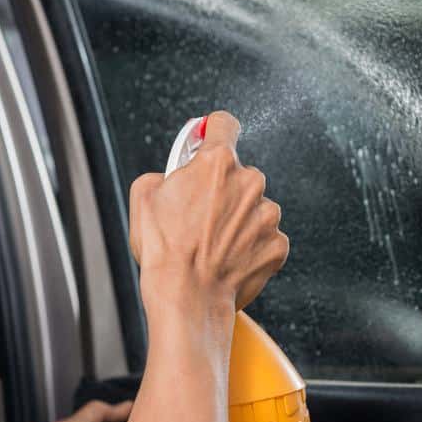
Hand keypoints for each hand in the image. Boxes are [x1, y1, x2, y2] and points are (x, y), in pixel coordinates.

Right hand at [128, 111, 288, 320]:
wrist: (187, 296)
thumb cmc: (164, 251)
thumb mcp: (143, 197)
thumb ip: (164, 173)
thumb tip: (172, 177)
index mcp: (217, 163)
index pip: (224, 125)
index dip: (214, 130)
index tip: (211, 136)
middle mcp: (251, 182)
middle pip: (239, 174)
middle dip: (223, 189)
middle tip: (200, 214)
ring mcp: (268, 214)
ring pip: (254, 207)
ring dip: (238, 219)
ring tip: (212, 243)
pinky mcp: (278, 244)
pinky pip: (265, 237)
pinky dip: (250, 246)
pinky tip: (228, 258)